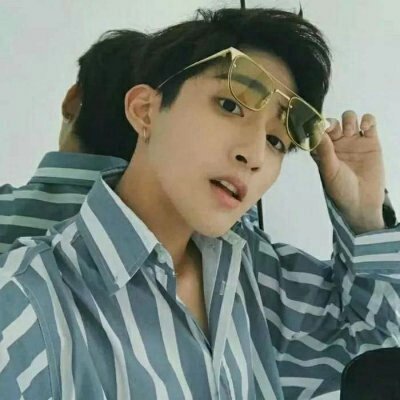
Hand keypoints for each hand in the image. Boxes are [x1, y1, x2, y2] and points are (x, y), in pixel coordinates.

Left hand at [311, 110, 384, 233]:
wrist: (362, 202)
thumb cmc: (341, 189)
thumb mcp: (329, 170)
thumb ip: (324, 150)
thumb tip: (317, 130)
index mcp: (321, 150)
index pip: (316, 131)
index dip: (315, 126)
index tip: (317, 126)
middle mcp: (336, 143)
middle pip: (332, 122)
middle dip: (332, 123)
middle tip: (334, 130)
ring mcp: (353, 141)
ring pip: (349, 118)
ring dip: (348, 119)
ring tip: (350, 132)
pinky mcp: (370, 141)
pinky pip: (369, 122)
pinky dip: (367, 120)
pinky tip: (364, 129)